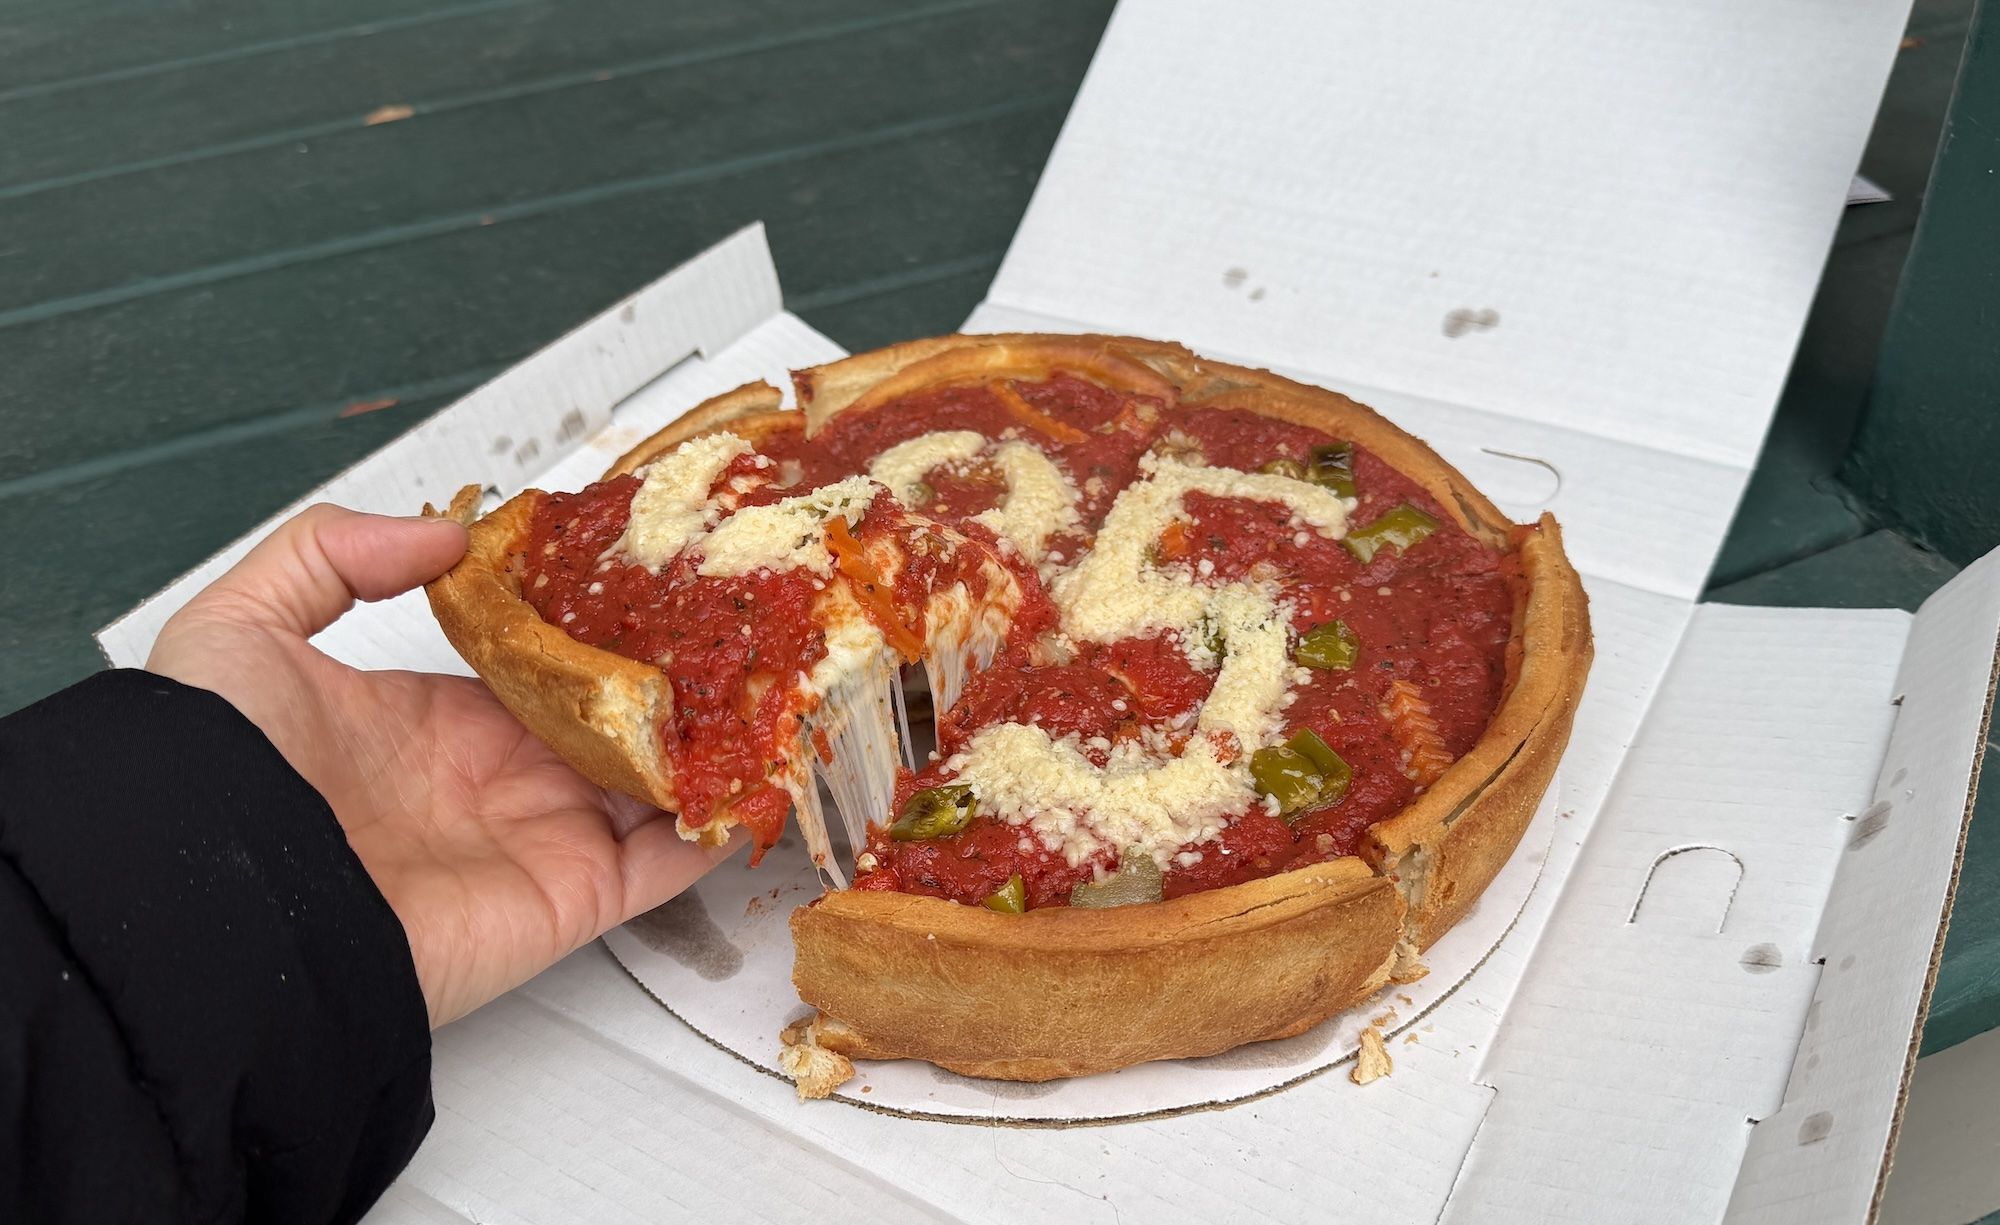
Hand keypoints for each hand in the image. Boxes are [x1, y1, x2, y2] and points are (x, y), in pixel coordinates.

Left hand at [147, 504, 731, 1025]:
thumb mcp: (242, 628)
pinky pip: (668, 865)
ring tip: (775, 682)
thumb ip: (329, 556)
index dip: (600, 624)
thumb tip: (444, 534)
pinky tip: (762, 770)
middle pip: (615, 724)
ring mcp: (542, 840)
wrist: (223, 907)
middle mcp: (498, 780)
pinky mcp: (574, 898)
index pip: (545, 667)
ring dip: (714, 742)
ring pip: (657, 785)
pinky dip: (719, 824)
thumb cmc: (222, 773)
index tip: (654, 576)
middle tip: (740, 621)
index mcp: (435, 721)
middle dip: (676, 678)